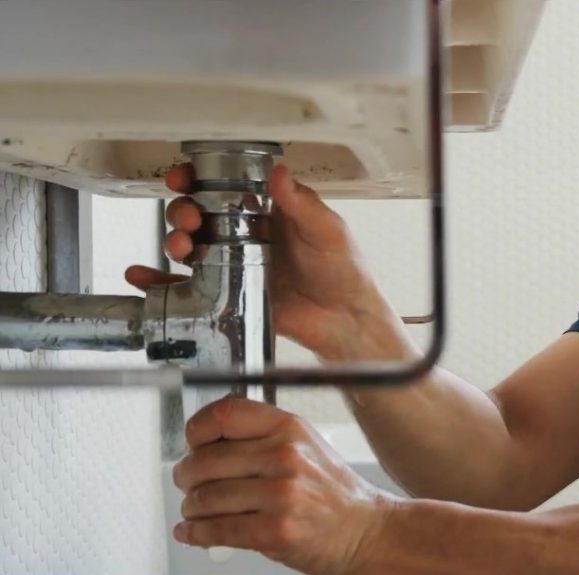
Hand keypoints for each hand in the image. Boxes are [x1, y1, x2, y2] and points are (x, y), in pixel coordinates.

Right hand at [125, 164, 416, 361]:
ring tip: (182, 246)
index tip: (185, 177)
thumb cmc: (344, 272)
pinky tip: (142, 276)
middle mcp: (245, 234)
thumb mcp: (327, 231)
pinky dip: (159, 280)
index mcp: (267, 211)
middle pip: (198, 213)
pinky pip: (185, 285)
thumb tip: (279, 173)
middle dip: (184, 210)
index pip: (225, 186)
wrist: (344, 320)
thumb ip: (302, 204)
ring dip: (175, 240)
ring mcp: (233, 263)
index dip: (200, 178)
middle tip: (191, 218)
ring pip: (189, 245)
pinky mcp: (227, 293)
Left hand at [172, 397, 396, 574]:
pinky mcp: (274, 530)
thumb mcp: (305, 446)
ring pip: (205, 498)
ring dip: (190, 508)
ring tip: (195, 510)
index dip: (197, 429)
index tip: (191, 441)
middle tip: (187, 482)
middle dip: (185, 476)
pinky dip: (196, 534)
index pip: (226, 414)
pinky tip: (194, 532)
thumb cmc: (332, 491)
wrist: (363, 529)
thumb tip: (206, 442)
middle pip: (205, 460)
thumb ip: (261, 437)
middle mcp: (285, 456)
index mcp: (289, 428)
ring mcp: (280, 494)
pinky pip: (216, 530)